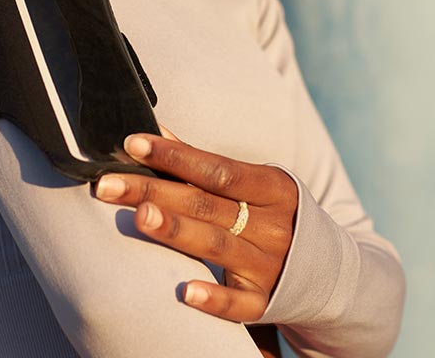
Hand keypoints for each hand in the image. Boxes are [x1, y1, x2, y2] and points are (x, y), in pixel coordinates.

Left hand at [94, 130, 297, 323]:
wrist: (327, 271)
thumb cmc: (275, 214)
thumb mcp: (253, 183)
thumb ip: (206, 163)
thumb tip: (156, 131)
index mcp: (270, 187)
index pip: (216, 168)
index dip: (174, 156)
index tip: (133, 144)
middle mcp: (271, 224)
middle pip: (205, 204)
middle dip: (153, 191)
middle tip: (107, 184)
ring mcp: (268, 265)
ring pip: (217, 245)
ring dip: (176, 231)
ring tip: (139, 217)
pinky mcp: (265, 303)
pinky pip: (239, 303)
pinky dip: (214, 296)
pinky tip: (185, 290)